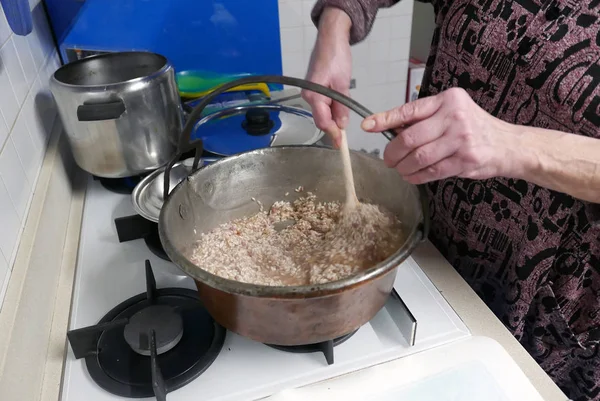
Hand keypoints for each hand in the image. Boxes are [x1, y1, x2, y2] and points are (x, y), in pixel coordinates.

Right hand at [302, 8, 352, 147]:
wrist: (330, 39)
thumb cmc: (336, 57)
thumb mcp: (343, 84)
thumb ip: (342, 106)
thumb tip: (342, 125)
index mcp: (314, 96)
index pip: (323, 122)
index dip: (333, 134)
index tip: (340, 145)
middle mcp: (308, 96)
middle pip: (322, 119)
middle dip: (334, 126)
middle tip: (346, 133)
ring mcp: (309, 93)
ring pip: (322, 113)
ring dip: (334, 117)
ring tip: (345, 113)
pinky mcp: (313, 90)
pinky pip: (322, 105)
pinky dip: (331, 109)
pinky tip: (339, 106)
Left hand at [361, 88, 522, 183]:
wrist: (508, 145)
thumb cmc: (474, 128)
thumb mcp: (452, 112)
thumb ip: (425, 118)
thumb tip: (389, 127)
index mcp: (448, 100)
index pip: (409, 110)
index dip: (385, 119)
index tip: (368, 126)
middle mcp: (454, 116)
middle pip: (410, 138)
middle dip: (393, 152)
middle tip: (388, 159)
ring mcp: (461, 138)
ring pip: (419, 157)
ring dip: (404, 167)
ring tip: (400, 169)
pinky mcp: (465, 159)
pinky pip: (431, 171)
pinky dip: (417, 176)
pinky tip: (412, 176)